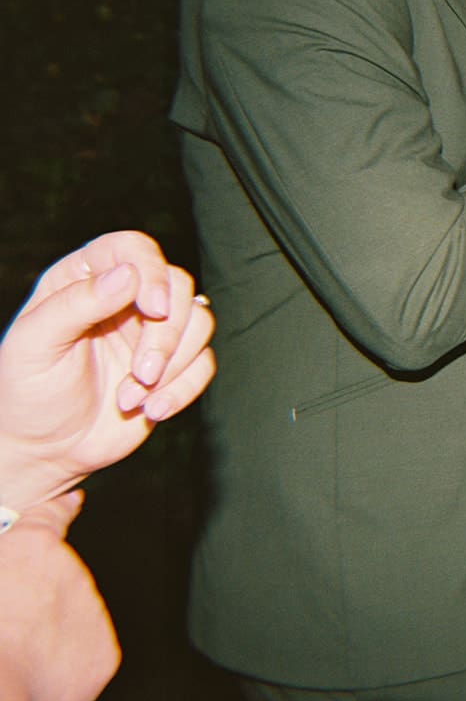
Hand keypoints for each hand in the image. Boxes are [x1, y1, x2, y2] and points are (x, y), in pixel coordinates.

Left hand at [0, 232, 215, 511]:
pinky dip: (183, 390)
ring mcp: (152, 331)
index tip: (153, 309)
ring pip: (200, 322)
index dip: (152, 271)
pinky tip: (150, 410)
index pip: (133, 250)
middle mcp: (125, 297)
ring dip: (174, 366)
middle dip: (165, 336)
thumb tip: (128, 275)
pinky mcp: (174, 364)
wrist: (42, 450)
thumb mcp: (34, 345)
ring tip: (132, 398)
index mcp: (85, 278)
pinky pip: (204, 363)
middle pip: (177, 287)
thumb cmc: (26, 392)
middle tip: (141, 375)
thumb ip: (75, 304)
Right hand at [0, 492, 119, 700]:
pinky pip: (85, 656)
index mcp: (33, 549)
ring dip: (51, 634)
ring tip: (15, 657)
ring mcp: (92, 612)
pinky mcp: (103, 654)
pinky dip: (66, 667)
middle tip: (6, 628)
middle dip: (38, 602)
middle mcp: (72, 573)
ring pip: (73, 620)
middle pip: (59, 582)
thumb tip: (8, 572)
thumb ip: (3, 557)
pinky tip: (36, 677)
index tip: (70, 503)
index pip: (51, 517)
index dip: (59, 510)